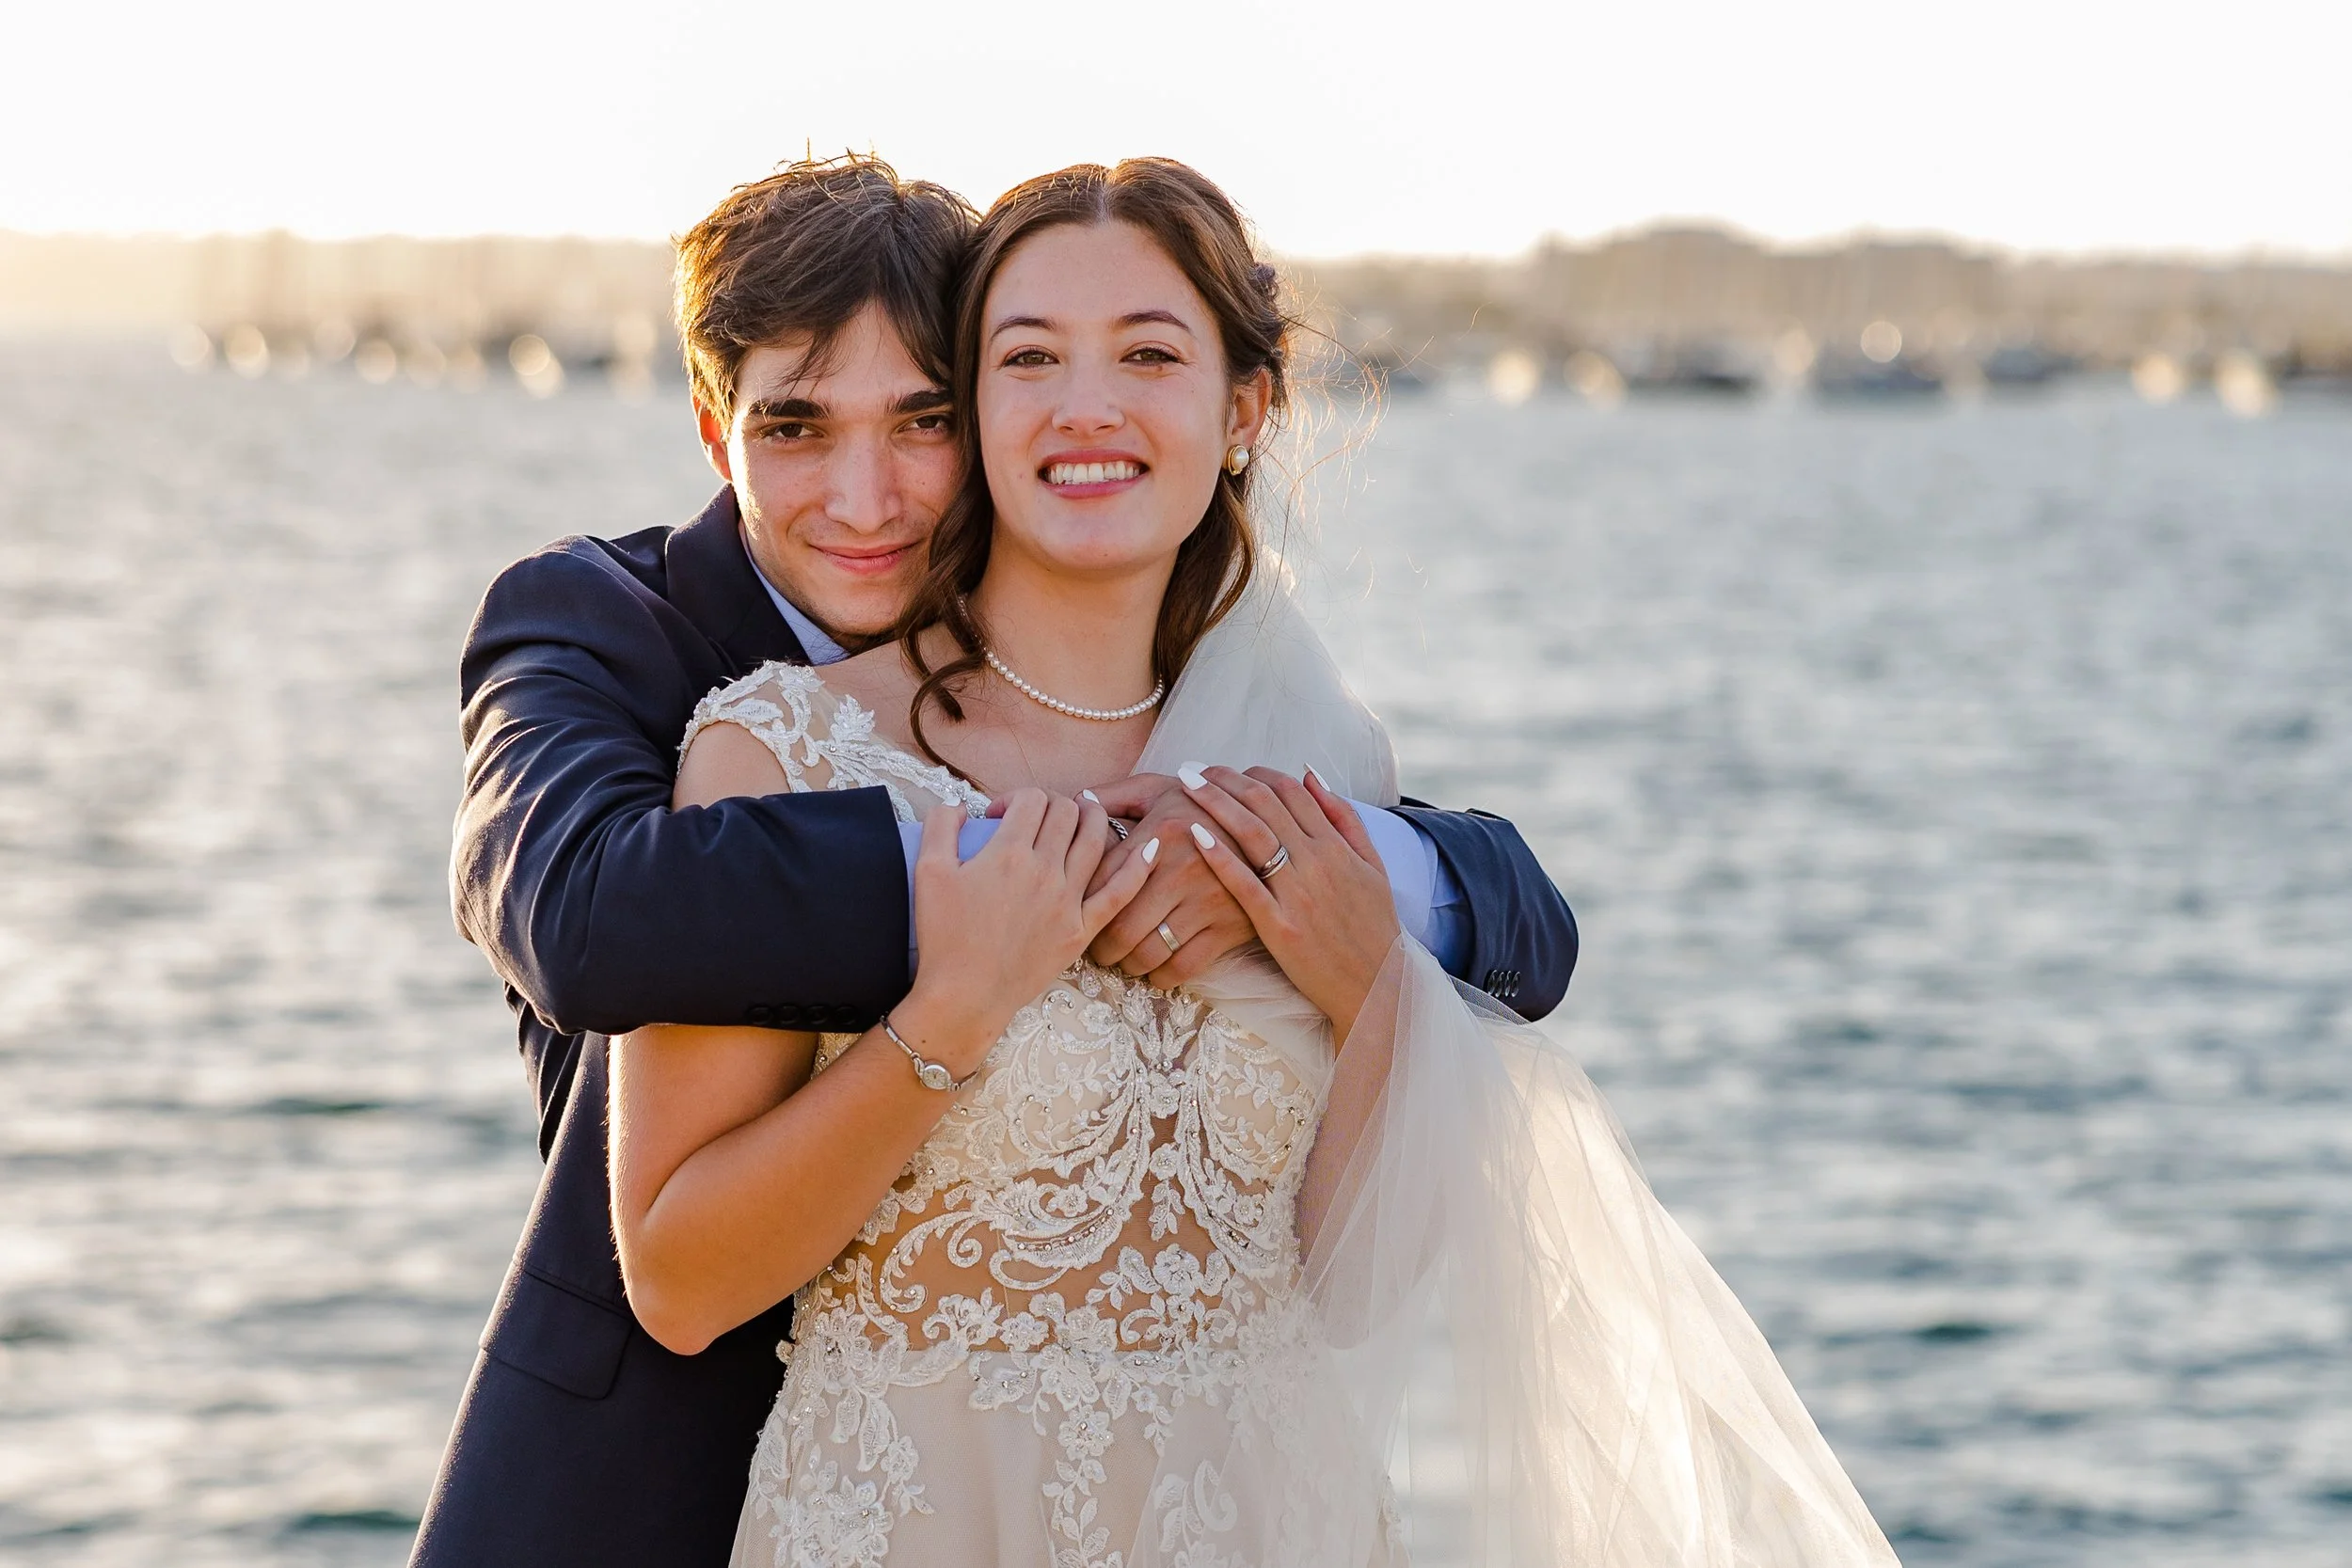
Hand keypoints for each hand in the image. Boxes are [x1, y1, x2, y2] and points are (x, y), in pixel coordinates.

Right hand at [894, 791, 1152, 1075]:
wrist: (965, 995)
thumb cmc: (943, 937)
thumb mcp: (927, 872)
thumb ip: (941, 826)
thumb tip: (959, 805)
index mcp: (1008, 851)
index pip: (1031, 799)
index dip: (1016, 797)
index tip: (1000, 815)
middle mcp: (1045, 869)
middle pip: (1065, 812)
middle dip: (1052, 803)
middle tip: (1038, 817)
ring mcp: (1068, 899)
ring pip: (1095, 839)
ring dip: (1094, 816)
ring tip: (1085, 812)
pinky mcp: (1082, 928)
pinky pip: (1120, 892)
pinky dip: (1138, 866)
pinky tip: (1151, 846)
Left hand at [1080, 773, 1259, 986]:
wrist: (1272, 825)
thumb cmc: (1204, 807)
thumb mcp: (1162, 789)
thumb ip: (1115, 794)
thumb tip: (1077, 801)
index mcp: (1160, 833)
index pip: (1105, 883)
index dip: (1086, 907)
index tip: (1082, 917)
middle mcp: (1182, 868)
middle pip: (1121, 927)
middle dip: (1103, 948)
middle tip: (1099, 951)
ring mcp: (1208, 901)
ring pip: (1149, 952)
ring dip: (1129, 965)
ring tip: (1125, 961)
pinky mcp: (1230, 926)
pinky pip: (1184, 966)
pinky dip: (1162, 976)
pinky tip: (1156, 971)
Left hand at [1179, 766, 1400, 1044]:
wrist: (1376, 984)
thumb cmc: (1372, 926)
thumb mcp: (1371, 865)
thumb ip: (1344, 818)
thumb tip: (1311, 775)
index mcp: (1337, 846)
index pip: (1292, 792)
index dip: (1257, 774)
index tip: (1230, 770)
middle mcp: (1318, 862)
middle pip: (1266, 804)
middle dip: (1226, 780)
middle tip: (1193, 768)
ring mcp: (1298, 894)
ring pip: (1252, 834)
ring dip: (1216, 803)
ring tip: (1186, 785)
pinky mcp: (1280, 926)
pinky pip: (1245, 884)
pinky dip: (1219, 856)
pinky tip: (1194, 834)